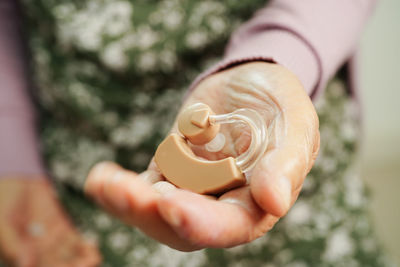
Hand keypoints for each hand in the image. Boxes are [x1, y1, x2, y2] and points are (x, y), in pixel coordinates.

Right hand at [0, 177, 100, 266]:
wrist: (12, 184)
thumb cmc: (0, 204)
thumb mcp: (2, 224)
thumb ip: (12, 245)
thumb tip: (26, 264)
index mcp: (20, 254)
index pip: (40, 266)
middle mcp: (36, 252)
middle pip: (57, 264)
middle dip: (72, 266)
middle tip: (88, 264)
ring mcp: (49, 240)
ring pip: (67, 256)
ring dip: (82, 260)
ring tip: (94, 259)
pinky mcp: (60, 227)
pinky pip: (73, 241)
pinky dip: (84, 247)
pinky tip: (94, 250)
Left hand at [84, 62, 319, 250]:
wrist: (252, 82)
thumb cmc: (281, 104)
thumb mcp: (296, 124)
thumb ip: (287, 162)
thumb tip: (274, 201)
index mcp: (256, 203)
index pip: (230, 226)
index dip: (201, 223)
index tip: (172, 206)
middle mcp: (222, 203)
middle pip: (184, 227)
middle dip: (152, 214)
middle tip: (125, 192)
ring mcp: (192, 188)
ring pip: (157, 210)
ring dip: (128, 202)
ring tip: (105, 183)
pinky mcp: (171, 169)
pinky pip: (144, 186)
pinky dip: (120, 186)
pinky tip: (100, 178)